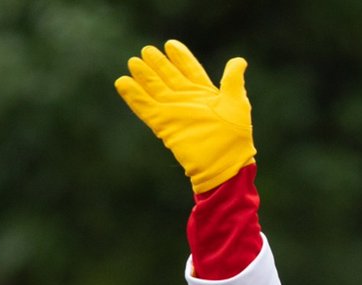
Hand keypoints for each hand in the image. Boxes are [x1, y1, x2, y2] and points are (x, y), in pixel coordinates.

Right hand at [115, 40, 255, 192]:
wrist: (224, 163)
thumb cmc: (235, 136)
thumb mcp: (237, 103)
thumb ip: (233, 80)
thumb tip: (239, 61)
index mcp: (206, 94)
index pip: (190, 71)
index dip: (181, 58)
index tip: (170, 44)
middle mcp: (188, 101)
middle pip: (169, 77)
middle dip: (159, 64)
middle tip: (146, 50)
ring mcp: (174, 112)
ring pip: (155, 89)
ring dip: (144, 76)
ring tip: (133, 61)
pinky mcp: (163, 124)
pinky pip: (144, 107)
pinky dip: (133, 96)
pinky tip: (122, 82)